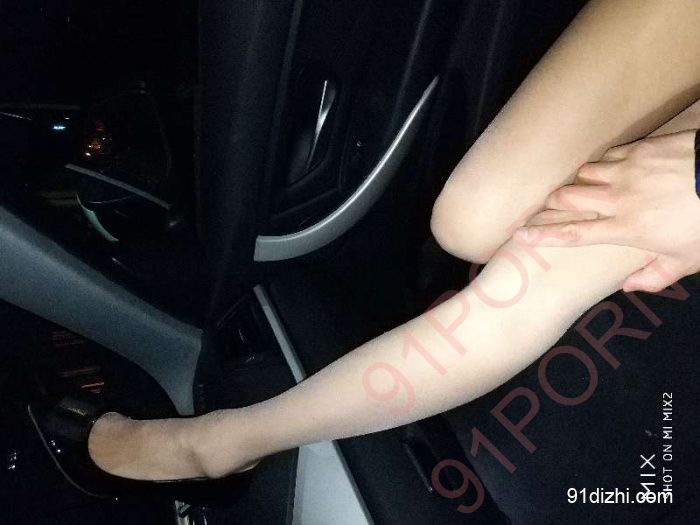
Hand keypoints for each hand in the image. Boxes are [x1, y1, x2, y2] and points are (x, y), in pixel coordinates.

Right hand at [516, 130, 699, 292]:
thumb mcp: (687, 260)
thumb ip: (654, 276)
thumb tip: (627, 288)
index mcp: (626, 229)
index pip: (573, 234)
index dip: (542, 235)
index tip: (519, 234)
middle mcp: (618, 199)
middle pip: (567, 196)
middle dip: (553, 202)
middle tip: (550, 206)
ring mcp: (626, 171)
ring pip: (584, 174)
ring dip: (582, 182)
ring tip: (587, 188)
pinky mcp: (639, 150)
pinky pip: (607, 156)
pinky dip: (604, 165)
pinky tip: (612, 170)